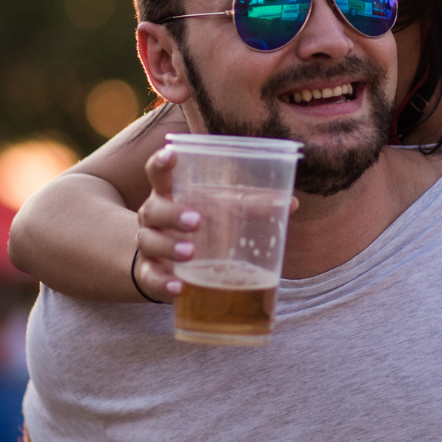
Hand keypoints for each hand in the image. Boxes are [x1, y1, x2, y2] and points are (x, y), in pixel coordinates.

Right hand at [132, 146, 299, 303]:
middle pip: (154, 209)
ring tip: (191, 253)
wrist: (170, 263)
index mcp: (171, 193)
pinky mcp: (150, 273)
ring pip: (150, 242)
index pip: (158, 173)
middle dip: (173, 213)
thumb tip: (292, 203)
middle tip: (198, 220)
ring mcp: (149, 245)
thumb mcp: (223, 211)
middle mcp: (154, 216)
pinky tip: (180, 287)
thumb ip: (253, 205)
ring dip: (170, 247)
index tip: (171, 154)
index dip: (161, 162)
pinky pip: (150, 277)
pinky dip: (164, 283)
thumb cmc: (201, 227)